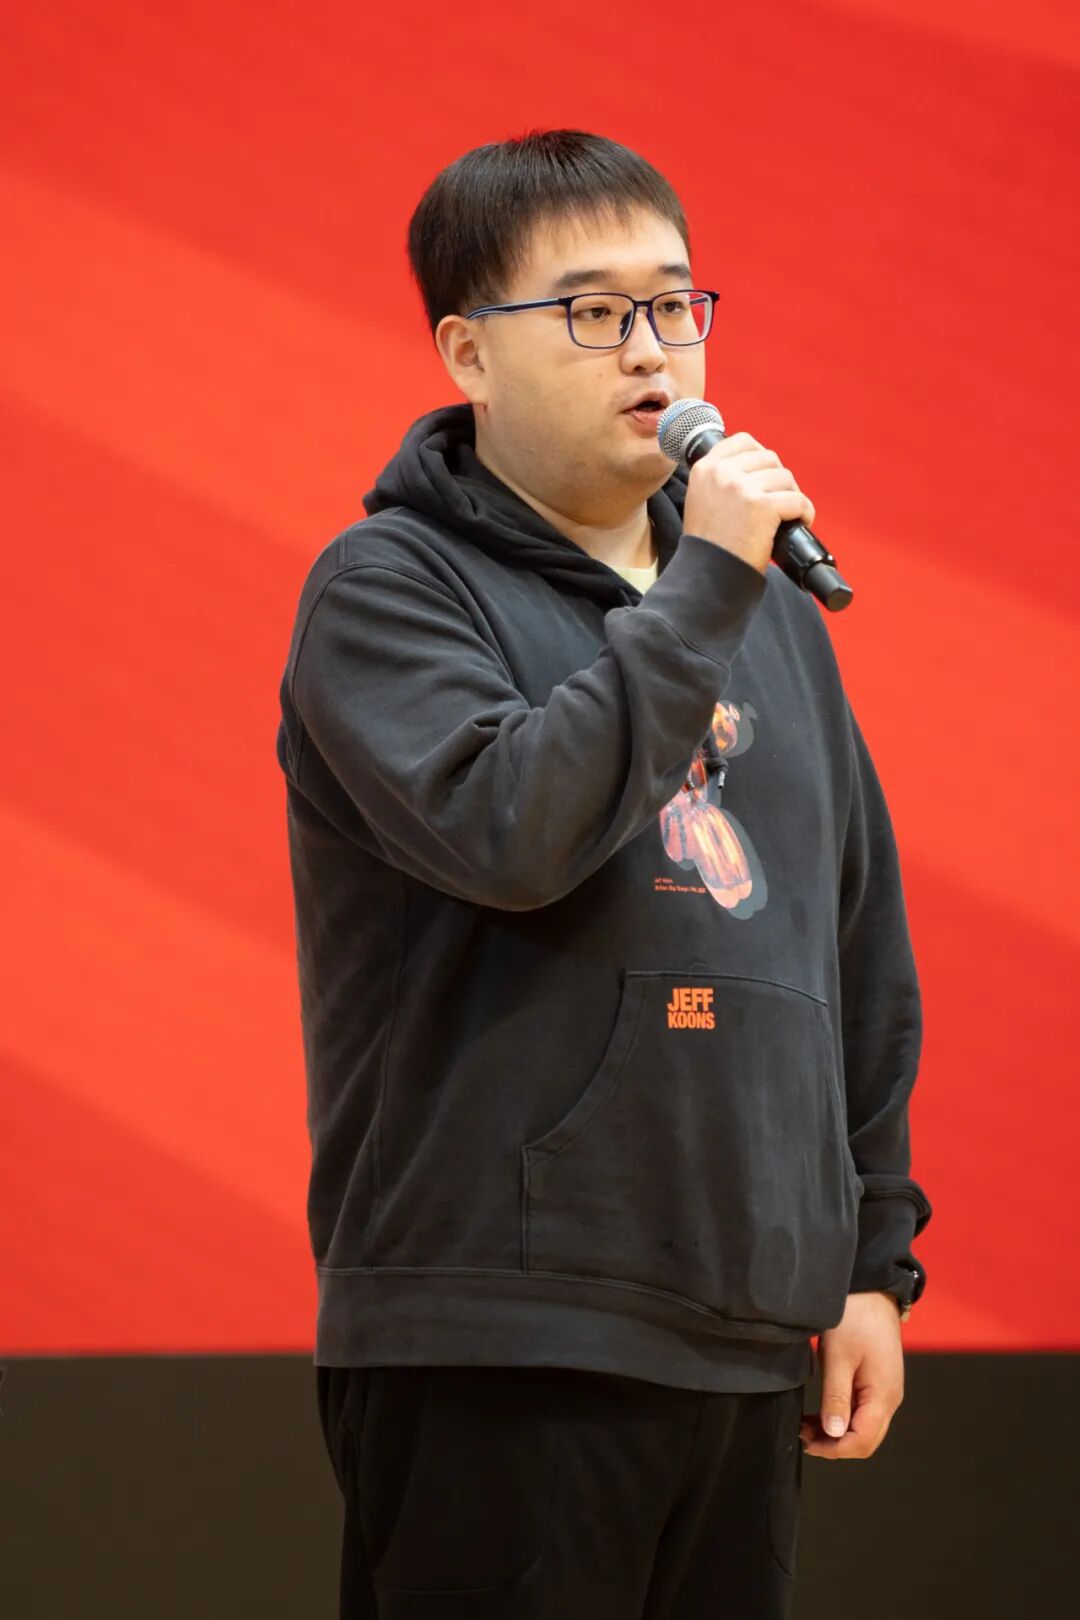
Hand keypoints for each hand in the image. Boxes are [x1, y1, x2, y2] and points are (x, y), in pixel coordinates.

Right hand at [680, 431, 816, 575]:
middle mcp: (722, 473)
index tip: (766, 475)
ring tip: (786, 515)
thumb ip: (721, 479)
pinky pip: (798, 500)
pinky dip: (804, 512)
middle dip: (778, 479)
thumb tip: (756, 468)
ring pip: (785, 477)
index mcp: (706, 468)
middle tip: (778, 501)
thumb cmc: (709, 545)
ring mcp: (741, 487)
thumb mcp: (701, 500)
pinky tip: (799, 523)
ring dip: (791, 496)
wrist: (708, 575)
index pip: (742, 441)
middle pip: (769, 458)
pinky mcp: (762, 506)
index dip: (760, 456)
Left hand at [799, 1291, 903, 1459]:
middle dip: (835, 1444)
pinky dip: (842, 1417)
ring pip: (864, 1427)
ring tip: (807, 1425)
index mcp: (883, 1395)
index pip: (862, 1441)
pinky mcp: (878, 1380)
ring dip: (837, 1432)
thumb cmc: (855, 1316)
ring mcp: (885, 1389)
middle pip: (866, 1439)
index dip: (834, 1449)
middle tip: (803, 1435)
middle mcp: (889, 1397)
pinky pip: (863, 1410)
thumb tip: (834, 1433)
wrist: (872, 1288)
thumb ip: (836, 1397)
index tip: (806, 1443)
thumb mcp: (838, 1357)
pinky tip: (821, 1413)